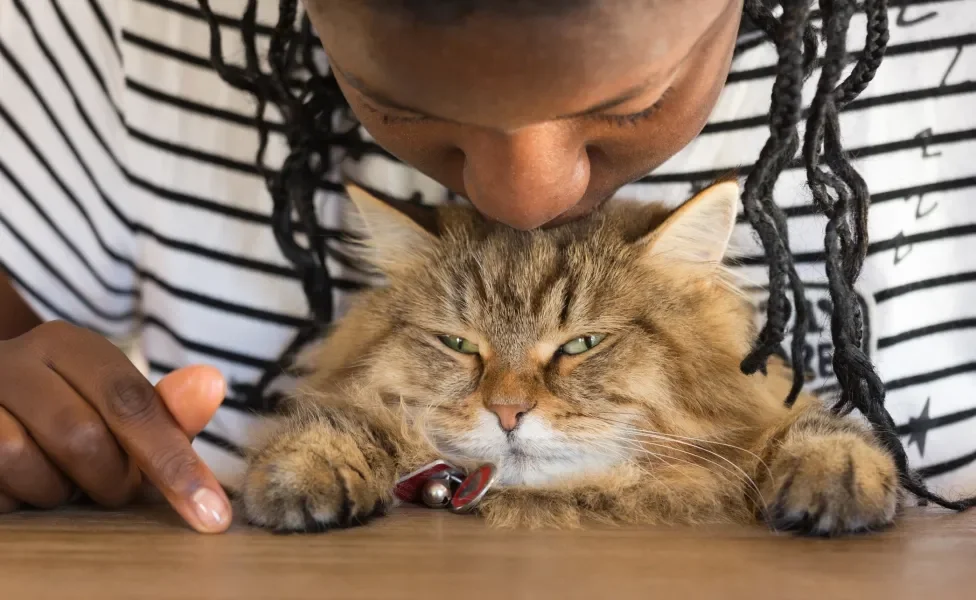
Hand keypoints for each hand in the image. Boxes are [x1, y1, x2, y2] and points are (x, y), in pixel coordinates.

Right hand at [0, 321, 231, 532]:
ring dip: (54, 489)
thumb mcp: (122, 411)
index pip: (132, 403)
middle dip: (110, 479)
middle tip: (114, 487)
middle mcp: (15, 358)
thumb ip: (168, 410)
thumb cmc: (70, 414)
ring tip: (60, 480)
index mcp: (70, 345)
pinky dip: (14, 496)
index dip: (174, 462)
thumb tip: (212, 383)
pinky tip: (23, 484)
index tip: (211, 514)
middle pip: (80, 435)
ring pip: (19, 457)